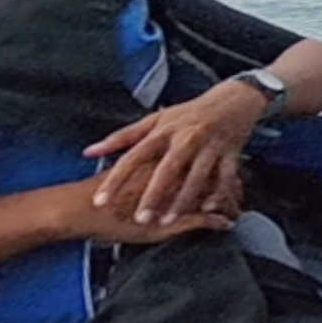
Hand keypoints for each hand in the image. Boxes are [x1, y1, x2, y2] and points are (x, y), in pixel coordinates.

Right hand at [9, 176, 233, 247]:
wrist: (78, 208)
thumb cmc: (100, 190)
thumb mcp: (126, 166)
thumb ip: (143, 154)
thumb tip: (153, 147)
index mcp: (163, 160)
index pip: (202, 159)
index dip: (219, 165)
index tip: (229, 173)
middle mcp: (173, 175)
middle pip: (213, 176)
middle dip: (230, 185)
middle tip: (240, 193)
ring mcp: (173, 197)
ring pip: (213, 198)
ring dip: (228, 205)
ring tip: (237, 212)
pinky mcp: (169, 220)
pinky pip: (203, 219)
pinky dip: (217, 222)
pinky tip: (226, 226)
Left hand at [83, 83, 270, 226]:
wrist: (233, 100)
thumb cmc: (188, 114)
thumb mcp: (155, 120)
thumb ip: (121, 137)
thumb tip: (88, 152)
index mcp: (163, 130)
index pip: (134, 156)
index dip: (116, 179)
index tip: (100, 200)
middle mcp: (186, 137)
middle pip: (167, 169)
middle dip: (153, 195)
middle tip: (139, 219)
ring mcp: (210, 146)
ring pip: (196, 177)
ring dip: (182, 201)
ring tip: (167, 223)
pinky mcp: (231, 153)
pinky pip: (225, 177)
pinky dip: (218, 193)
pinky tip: (208, 209)